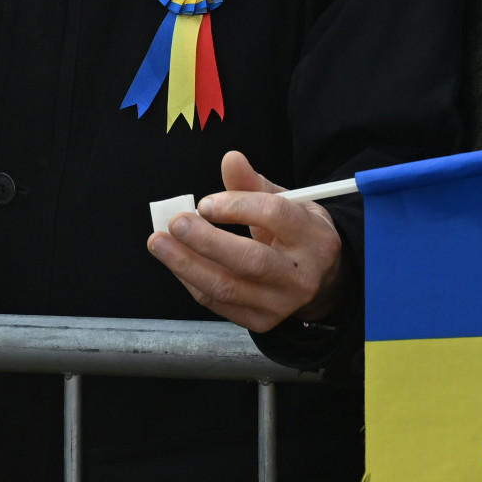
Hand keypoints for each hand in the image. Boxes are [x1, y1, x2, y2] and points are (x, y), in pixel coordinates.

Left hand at [147, 150, 344, 332]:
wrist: (322, 282)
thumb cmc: (297, 234)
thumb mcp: (288, 203)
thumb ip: (254, 183)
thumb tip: (230, 159)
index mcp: (313, 237)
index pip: (275, 216)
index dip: (236, 206)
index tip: (205, 202)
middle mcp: (301, 275)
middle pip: (251, 260)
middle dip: (207, 241)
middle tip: (176, 223)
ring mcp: (281, 304)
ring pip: (228, 287)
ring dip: (187, 264)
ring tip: (159, 243)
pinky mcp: (261, 322)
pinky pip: (218, 302)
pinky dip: (192, 280)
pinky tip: (176, 261)